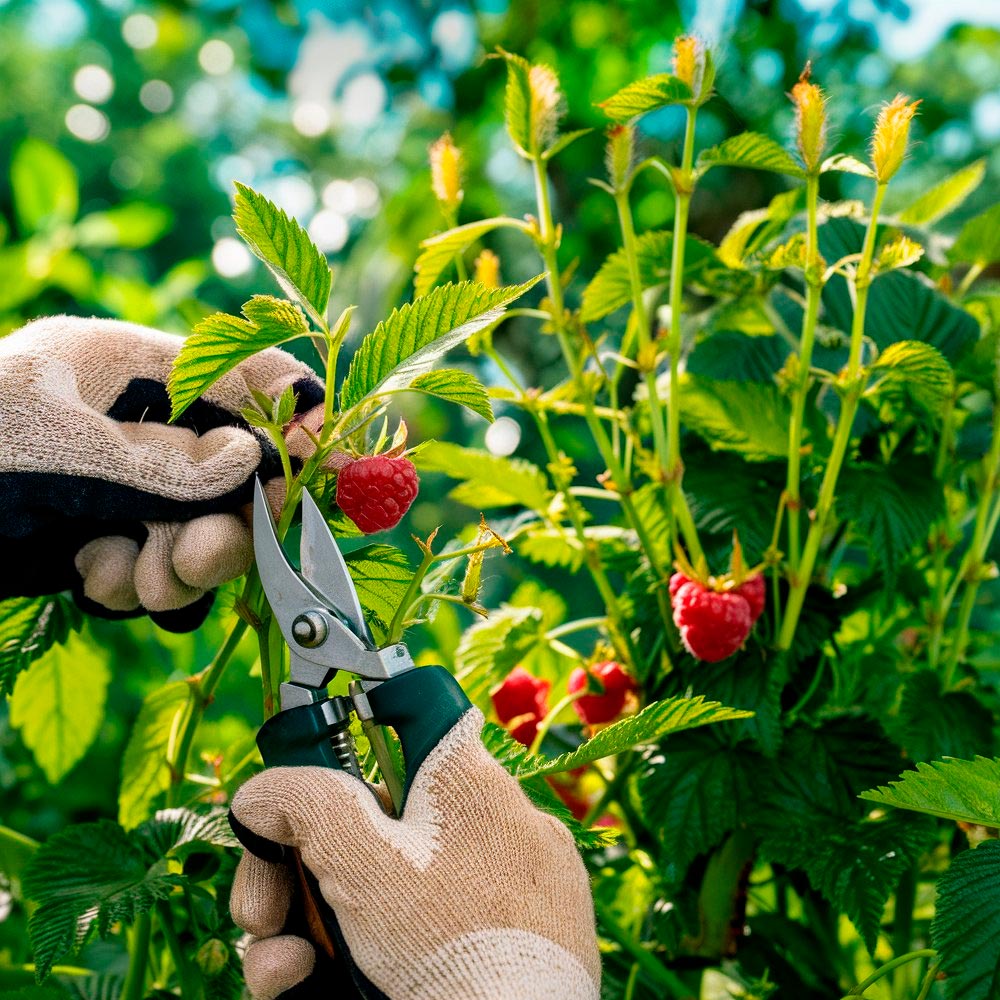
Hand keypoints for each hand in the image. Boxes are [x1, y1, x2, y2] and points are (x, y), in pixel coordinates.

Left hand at [0, 314, 322, 630]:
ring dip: (180, 563)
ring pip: (204, 526)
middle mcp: (135, 423)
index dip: (290, 421)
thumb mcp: (54, 451)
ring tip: (123, 576)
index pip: (242, 377)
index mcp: (125, 367)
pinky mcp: (106, 535)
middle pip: (235, 467)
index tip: (317, 472)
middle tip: (196, 560)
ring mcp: (123, 483)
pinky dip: (140, 583)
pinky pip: (162, 563)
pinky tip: (96, 578)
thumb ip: (164, 463)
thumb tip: (255, 462)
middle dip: (224, 520)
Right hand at [229, 708, 600, 999]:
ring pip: (392, 879)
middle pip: (377, 816)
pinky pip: (435, 920)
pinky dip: (374, 948)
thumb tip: (261, 793)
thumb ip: (304, 802)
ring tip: (284, 967)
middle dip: (302, 863)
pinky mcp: (518, 935)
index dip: (355, 732)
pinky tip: (315, 981)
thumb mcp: (360, 862)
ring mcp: (511, 881)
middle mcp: (498, 819)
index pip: (415, 710)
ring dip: (317, 919)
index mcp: (470, 778)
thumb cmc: (448, 947)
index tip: (311, 774)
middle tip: (262, 911)